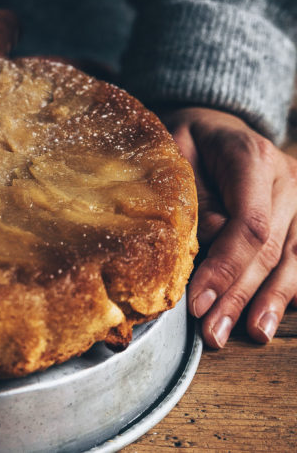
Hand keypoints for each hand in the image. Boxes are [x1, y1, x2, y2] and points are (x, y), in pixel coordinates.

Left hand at [158, 106, 296, 347]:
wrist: (216, 125)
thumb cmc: (186, 141)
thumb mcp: (173, 151)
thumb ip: (189, 197)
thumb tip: (201, 246)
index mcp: (251, 158)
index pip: (249, 223)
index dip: (225, 267)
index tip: (196, 301)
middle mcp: (286, 178)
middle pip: (271, 248)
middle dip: (240, 296)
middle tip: (212, 333)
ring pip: (294, 258)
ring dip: (270, 301)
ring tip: (252, 334)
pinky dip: (291, 288)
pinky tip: (274, 315)